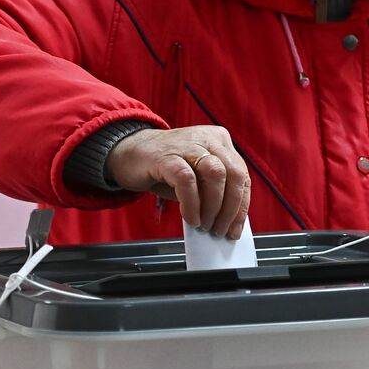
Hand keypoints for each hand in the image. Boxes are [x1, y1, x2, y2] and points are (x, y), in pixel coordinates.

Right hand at [106, 126, 250, 238]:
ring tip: (204, 224)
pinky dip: (192, 204)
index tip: (236, 228)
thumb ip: (213, 193)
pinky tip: (190, 218)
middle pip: (234, 173)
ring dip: (213, 206)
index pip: (241, 175)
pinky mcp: (167, 155)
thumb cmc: (165, 169)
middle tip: (220, 229)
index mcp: (219, 142)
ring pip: (215, 174)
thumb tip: (227, 220)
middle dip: (231, 208)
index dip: (241, 205)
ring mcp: (187, 144)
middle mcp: (207, 139)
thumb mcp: (196, 179)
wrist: (127, 153)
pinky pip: (187, 180)